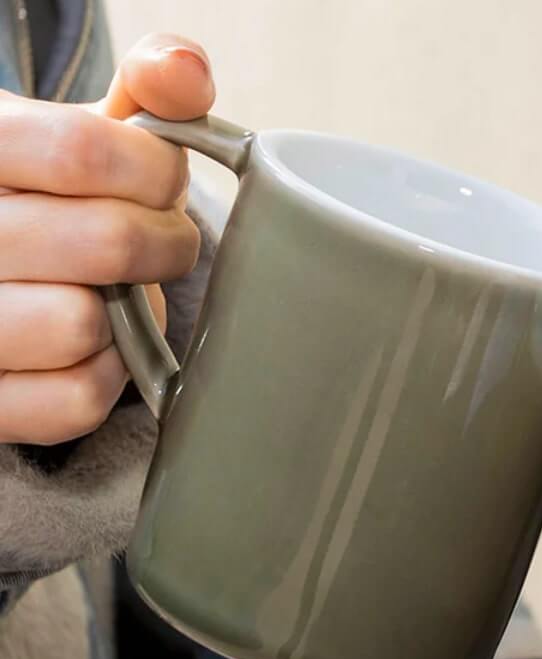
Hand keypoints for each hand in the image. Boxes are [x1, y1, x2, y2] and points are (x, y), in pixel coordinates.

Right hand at [0, 33, 214, 444]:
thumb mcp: (81, 130)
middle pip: (107, 242)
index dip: (156, 171)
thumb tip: (186, 74)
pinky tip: (95, 344)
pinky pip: (75, 399)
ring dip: (127, 313)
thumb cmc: (52, 195)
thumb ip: (144, 92)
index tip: (163, 182)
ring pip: (83, 325)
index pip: (83, 150)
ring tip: (116, 291)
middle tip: (162, 240)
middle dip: (165, 243)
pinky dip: (106, 375)